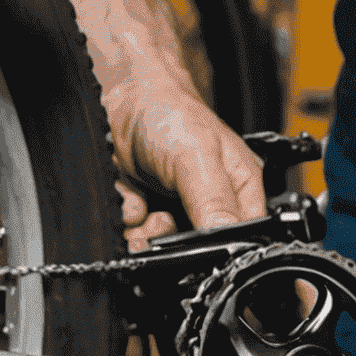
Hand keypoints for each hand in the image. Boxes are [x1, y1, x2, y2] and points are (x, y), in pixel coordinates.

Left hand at [57, 0, 265, 249]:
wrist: (116, 101)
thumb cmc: (168, 115)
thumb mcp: (199, 156)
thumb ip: (215, 201)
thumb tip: (231, 242)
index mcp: (239, 196)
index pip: (237, 244)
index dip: (213, 252)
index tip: (187, 242)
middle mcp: (205, 209)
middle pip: (190, 254)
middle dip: (168, 241)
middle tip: (159, 217)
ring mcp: (170, 213)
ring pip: (155, 251)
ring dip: (141, 234)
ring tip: (141, 206)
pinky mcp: (138, 215)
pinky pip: (127, 238)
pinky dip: (121, 221)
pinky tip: (125, 197)